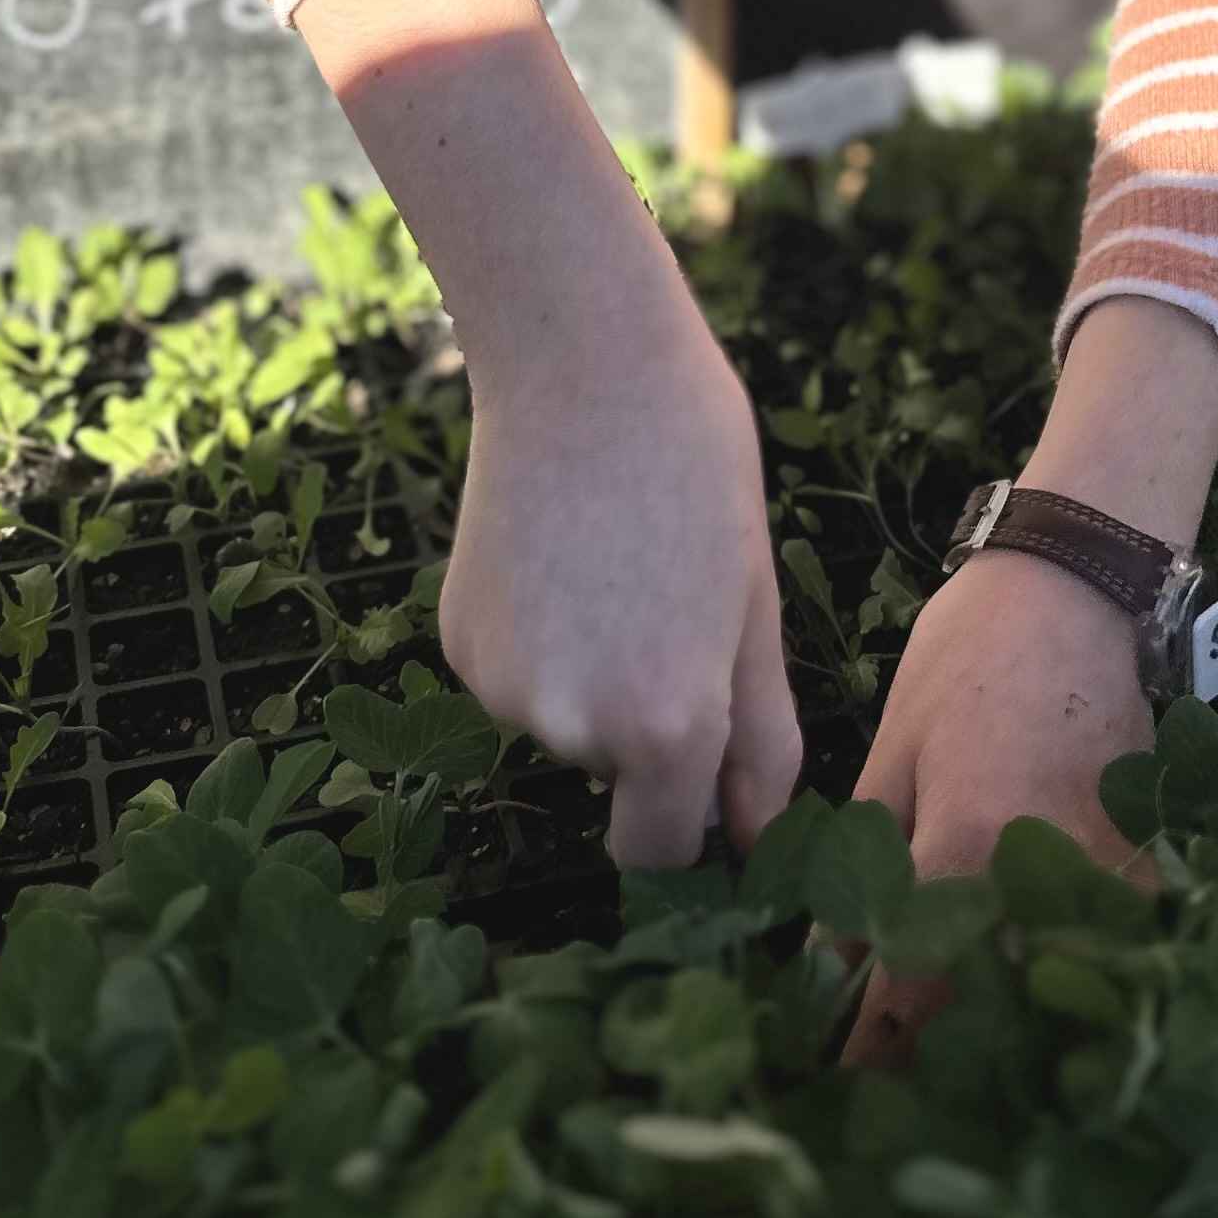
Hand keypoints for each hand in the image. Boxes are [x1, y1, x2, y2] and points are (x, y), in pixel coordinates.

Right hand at [439, 262, 801, 870]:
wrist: (582, 364)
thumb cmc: (697, 470)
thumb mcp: (755, 606)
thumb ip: (760, 738)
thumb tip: (752, 835)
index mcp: (666, 727)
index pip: (660, 852)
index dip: (686, 820)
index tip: (703, 769)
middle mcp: (572, 726)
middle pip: (616, 777)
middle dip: (647, 726)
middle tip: (670, 606)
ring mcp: (502, 687)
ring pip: (563, 722)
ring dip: (591, 676)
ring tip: (616, 567)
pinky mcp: (457, 645)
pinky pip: (516, 676)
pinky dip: (540, 640)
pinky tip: (560, 555)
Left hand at [840, 550, 1152, 1063]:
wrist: (1080, 588)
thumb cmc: (967, 658)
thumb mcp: (890, 759)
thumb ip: (858, 874)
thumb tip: (822, 975)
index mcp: (963, 851)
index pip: (903, 998)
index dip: (862, 1058)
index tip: (828, 1098)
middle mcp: (1042, 884)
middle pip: (981, 1021)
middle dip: (929, 1070)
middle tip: (881, 1108)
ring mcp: (1111, 884)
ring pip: (1046, 1002)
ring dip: (997, 1043)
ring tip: (949, 1076)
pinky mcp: (1151, 873)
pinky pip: (1098, 960)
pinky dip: (1059, 991)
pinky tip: (1025, 1010)